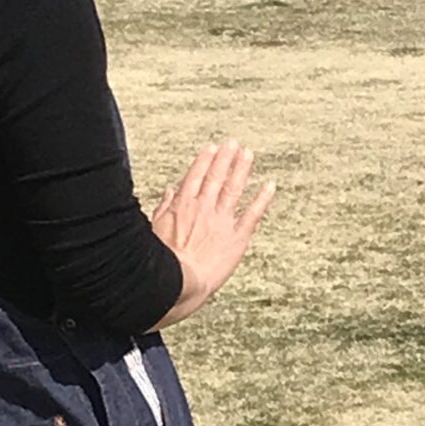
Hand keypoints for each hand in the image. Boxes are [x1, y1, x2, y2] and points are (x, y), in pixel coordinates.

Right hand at [149, 140, 275, 327]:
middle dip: (225, 158)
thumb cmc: (161, 262)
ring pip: (234, 188)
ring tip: (248, 154)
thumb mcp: (154, 229)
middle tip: (233, 143)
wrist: (178, 283)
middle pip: (216, 177)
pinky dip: (263, 199)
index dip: (205, 160)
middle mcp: (203, 208)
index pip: (196, 176)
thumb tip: (169, 191)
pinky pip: (253, 214)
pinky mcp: (237, 238)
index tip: (212, 148)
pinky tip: (269, 186)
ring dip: (242, 169)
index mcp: (182, 206)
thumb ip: (165, 208)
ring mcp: (222, 221)